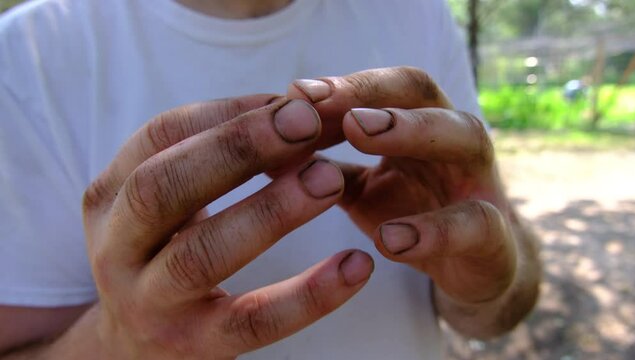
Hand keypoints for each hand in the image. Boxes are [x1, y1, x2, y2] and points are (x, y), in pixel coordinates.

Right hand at [76, 95, 372, 358]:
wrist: (135, 344)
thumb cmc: (166, 251)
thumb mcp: (172, 200)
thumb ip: (219, 157)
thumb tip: (297, 111)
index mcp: (110, 195)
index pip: (162, 136)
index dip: (229, 113)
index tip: (292, 101)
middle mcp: (116, 248)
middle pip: (163, 187)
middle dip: (237, 149)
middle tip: (307, 123)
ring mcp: (149, 302)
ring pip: (202, 255)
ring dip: (271, 212)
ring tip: (331, 179)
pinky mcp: (192, 347)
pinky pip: (253, 320)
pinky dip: (309, 294)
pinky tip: (356, 266)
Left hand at [288, 67, 538, 335]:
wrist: (472, 265)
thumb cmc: (410, 214)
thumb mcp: (358, 189)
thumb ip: (318, 168)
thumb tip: (256, 151)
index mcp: (414, 123)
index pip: (380, 88)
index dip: (339, 86)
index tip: (292, 93)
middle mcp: (451, 137)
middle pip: (419, 92)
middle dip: (368, 91)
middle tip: (320, 99)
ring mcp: (479, 180)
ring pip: (462, 135)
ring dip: (409, 129)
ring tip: (358, 129)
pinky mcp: (494, 234)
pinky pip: (473, 223)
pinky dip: (432, 230)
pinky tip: (391, 239)